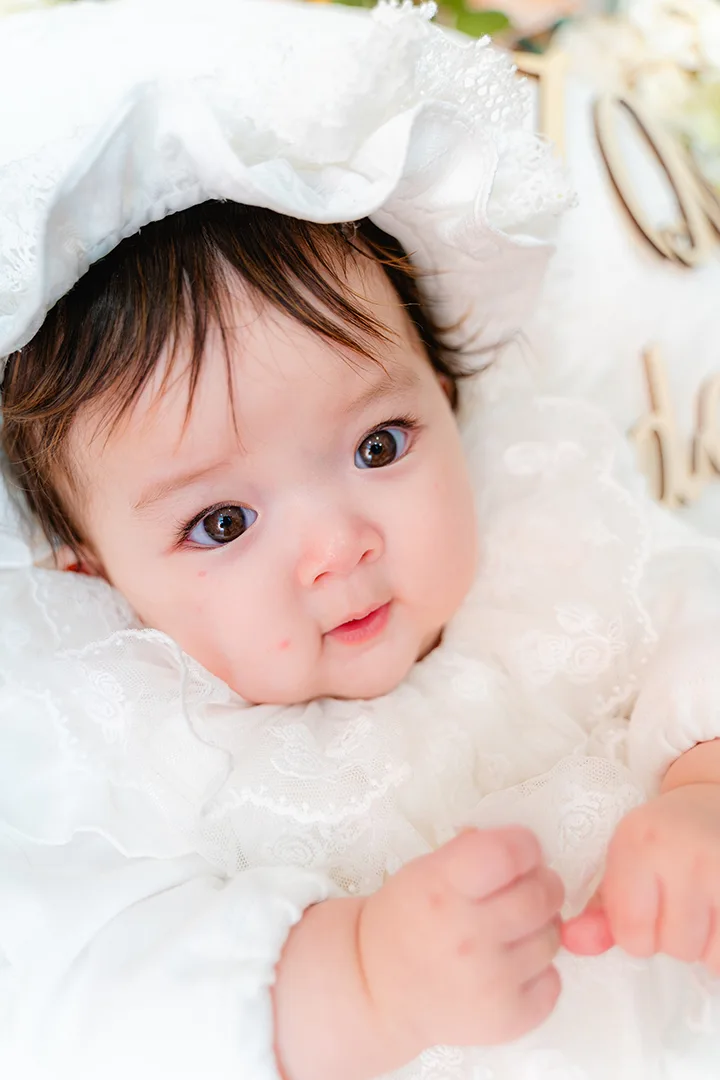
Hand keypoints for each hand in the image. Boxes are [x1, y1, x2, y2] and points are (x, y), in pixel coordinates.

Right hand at [359, 827, 563, 1058]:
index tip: (522, 851)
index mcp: (443, 889)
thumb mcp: (423, 871)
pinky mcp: (506, 1019)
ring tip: (512, 931)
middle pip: (541, 895)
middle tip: (527, 889)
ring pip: (552, 938)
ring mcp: (490, 983)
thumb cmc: (403, 921)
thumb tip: (520, 846)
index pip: (509, 854)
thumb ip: (471, 852)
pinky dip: (540, 971)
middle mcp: (468, 936)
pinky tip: (511, 967)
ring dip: (540, 928)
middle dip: (542, 884)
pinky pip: (552, 982)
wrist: (378, 990)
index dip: (524, 847)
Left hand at [563, 784, 719, 971]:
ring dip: (704, 945)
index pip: (631, 931)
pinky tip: (717, 910)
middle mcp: (683, 852)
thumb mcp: (625, 861)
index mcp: (639, 843)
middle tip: (679, 904)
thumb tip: (573, 942)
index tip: (645, 914)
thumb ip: (600, 910)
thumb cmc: (663, 838)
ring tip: (701, 906)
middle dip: (674, 938)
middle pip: (675, 947)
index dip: (636, 936)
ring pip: (710, 955)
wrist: (713, 801)